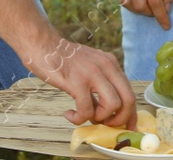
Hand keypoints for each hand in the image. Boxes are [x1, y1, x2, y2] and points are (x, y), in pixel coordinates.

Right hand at [22, 33, 137, 127]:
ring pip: (113, 105)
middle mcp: (106, 66)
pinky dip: (79, 118)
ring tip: (84, 115)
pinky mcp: (77, 82)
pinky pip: (87, 110)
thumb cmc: (62, 59)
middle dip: (120, 119)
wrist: (41, 44)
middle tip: (105, 125)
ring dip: (99, 118)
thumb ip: (99, 85)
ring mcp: (92, 73)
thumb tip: (104, 113)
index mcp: (110, 63)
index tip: (128, 127)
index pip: (130, 92)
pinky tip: (69, 113)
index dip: (131, 114)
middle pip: (128, 99)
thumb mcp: (88, 67)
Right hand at [114, 0, 172, 29]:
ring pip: (128, 4)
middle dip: (150, 13)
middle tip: (157, 9)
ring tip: (147, 3)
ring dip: (139, 9)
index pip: (155, 3)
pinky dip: (130, 1)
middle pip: (140, 6)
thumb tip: (165, 9)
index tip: (166, 25)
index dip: (161, 17)